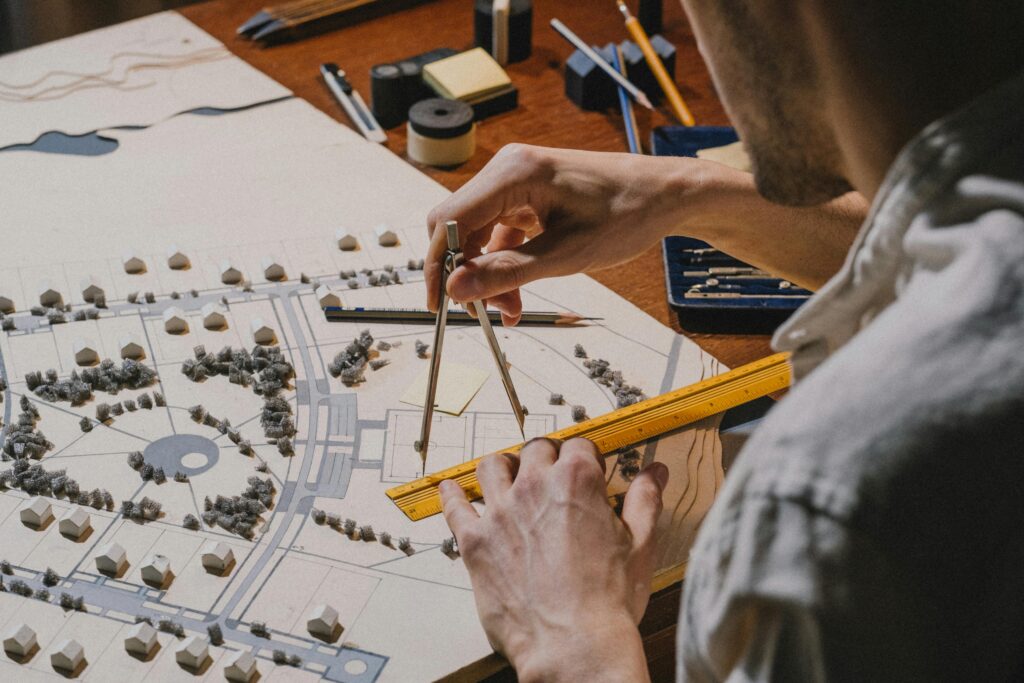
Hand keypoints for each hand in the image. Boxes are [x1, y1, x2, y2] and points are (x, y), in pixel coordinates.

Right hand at [425, 144, 713, 324]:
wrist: (666, 195)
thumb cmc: (626, 214)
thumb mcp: (566, 254)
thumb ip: (508, 271)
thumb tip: (457, 288)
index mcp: (513, 173)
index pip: (448, 220)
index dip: (437, 264)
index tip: (439, 304)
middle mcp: (507, 169)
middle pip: (457, 227)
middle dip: (466, 273)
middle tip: (480, 313)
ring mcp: (516, 181)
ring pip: (477, 234)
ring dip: (487, 274)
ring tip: (510, 310)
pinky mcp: (526, 194)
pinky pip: (498, 233)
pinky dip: (504, 264)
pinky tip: (517, 294)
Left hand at [440, 437, 668, 681]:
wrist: (573, 645)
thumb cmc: (609, 602)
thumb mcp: (641, 545)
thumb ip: (645, 501)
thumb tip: (654, 473)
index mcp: (577, 481)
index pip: (579, 445)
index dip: (586, 457)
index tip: (588, 469)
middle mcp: (534, 487)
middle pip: (535, 450)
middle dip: (546, 458)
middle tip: (551, 474)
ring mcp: (500, 512)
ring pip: (492, 466)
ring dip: (502, 466)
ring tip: (507, 475)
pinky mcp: (475, 542)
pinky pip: (455, 507)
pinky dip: (453, 495)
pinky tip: (452, 489)